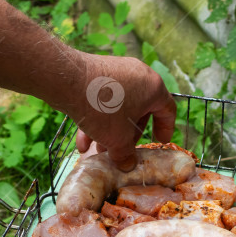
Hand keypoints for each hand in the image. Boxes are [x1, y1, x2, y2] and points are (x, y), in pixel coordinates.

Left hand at [71, 54, 175, 170]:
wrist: (68, 80)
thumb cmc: (103, 109)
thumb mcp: (117, 139)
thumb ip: (126, 154)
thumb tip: (127, 165)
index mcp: (153, 88)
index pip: (167, 110)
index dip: (166, 129)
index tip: (160, 141)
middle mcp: (139, 76)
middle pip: (140, 111)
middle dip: (128, 135)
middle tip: (121, 151)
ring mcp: (118, 72)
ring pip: (119, 107)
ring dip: (110, 130)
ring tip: (98, 150)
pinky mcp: (98, 72)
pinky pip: (104, 99)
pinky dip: (97, 118)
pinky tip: (83, 140)